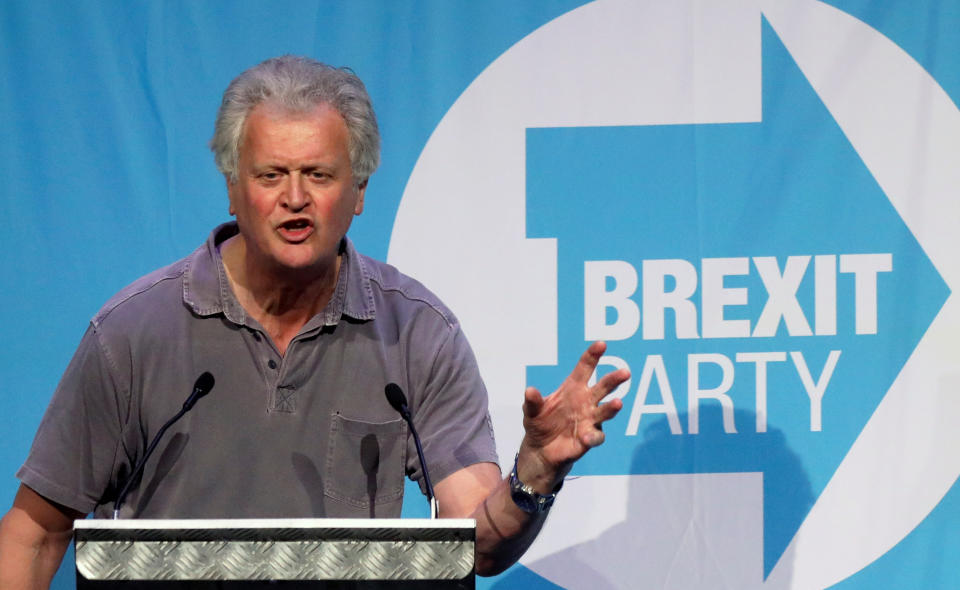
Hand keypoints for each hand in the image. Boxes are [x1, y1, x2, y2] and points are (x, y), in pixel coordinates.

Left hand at [518, 341, 629, 490]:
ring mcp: (590, 419)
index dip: (593, 356)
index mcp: (573, 388)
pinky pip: (596, 436)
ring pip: (605, 411)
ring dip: (611, 407)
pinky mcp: (590, 437)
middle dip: (614, 379)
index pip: (585, 368)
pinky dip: (593, 437)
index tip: (602, 344)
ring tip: (618, 403)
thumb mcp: (531, 411)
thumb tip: (530, 391)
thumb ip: (532, 401)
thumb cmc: (540, 422)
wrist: (541, 449)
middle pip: (603, 387)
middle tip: (625, 372)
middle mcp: (586, 401)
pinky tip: (587, 438)